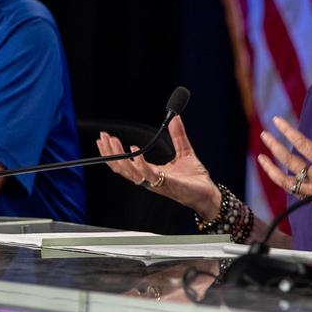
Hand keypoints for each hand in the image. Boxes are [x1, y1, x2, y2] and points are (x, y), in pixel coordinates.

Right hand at [97, 116, 219, 216]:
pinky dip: (139, 163)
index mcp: (150, 172)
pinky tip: (135, 151)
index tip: (106, 138)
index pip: (126, 162)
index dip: (114, 152)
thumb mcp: (185, 151)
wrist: (208, 193)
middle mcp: (149, 179)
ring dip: (119, 157)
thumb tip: (175, 117)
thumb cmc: (195, 179)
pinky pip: (148, 175)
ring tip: (113, 142)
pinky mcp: (166, 184)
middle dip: (109, 153)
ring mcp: (155, 183)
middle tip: (102, 138)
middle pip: (122, 168)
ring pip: (130, 172)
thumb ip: (178, 135)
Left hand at [257, 114, 311, 237]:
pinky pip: (292, 190)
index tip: (278, 122)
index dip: (290, 132)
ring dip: (271, 168)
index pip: (305, 146)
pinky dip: (281, 182)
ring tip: (261, 157)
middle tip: (264, 134)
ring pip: (285, 179)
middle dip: (275, 146)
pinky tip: (275, 174)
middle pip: (290, 161)